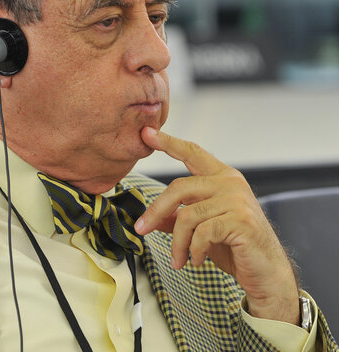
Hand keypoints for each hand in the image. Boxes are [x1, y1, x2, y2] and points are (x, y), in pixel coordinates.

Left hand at [134, 127, 299, 324]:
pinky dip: (193, 250)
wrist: (267, 274)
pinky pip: (201, 232)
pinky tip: (196, 261)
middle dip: (156, 210)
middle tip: (140, 229)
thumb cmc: (235, 248)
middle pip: (179, 187)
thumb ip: (177, 219)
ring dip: (177, 242)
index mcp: (221, 177)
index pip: (191, 152)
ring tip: (178, 259)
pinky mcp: (240, 220)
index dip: (168, 142)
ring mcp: (237, 200)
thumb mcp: (200, 230)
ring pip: (187, 215)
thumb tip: (149, 219)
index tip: (147, 133)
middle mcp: (230, 183)